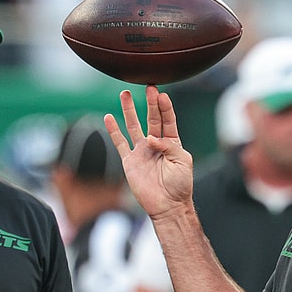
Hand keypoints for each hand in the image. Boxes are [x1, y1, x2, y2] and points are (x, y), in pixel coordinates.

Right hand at [104, 85, 193, 220]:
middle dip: (150, 102)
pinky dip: (113, 131)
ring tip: (125, 94)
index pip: (168, 120)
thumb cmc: (180, 185)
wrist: (167, 205)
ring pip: (134, 126)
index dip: (165, 107)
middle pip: (151, 118)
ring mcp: (142, 151)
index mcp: (172, 142)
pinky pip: (120, 143)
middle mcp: (156, 144)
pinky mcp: (130, 161)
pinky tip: (108, 117)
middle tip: (148, 86)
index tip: (162, 95)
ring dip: (129, 110)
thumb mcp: (182, 161)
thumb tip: (151, 138)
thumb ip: (169, 146)